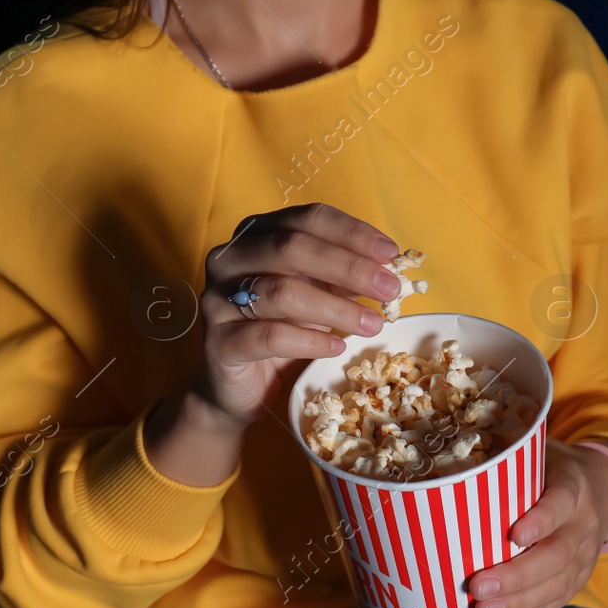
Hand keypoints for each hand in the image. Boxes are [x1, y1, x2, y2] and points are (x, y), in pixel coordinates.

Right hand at [189, 203, 405, 428]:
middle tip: (390, 290)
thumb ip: (344, 277)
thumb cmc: (282, 331)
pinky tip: (337, 347)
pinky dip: (309, 340)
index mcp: (255, 234)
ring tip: (371, 324)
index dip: (352, 233)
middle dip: (349, 267)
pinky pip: (268, 336)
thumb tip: (387, 267)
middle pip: (292, 249)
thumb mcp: (318, 295)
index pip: (306, 219)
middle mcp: (229, 259)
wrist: (241, 387)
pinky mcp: (218, 342)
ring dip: (336, 308)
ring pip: (281, 293)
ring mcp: (217, 299)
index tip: (390, 253)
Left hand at [466, 439, 607, 607]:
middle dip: (517, 575)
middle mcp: (585, 520)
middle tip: (478, 587)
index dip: (542, 519)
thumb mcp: (537, 456)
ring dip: (521, 600)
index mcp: (573, 484)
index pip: (561, 501)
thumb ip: (506, 466)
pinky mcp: (583, 573)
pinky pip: (564, 596)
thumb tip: (448, 474)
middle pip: (557, 553)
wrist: (603, 487)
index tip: (514, 535)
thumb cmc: (551, 470)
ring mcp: (588, 551)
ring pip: (560, 581)